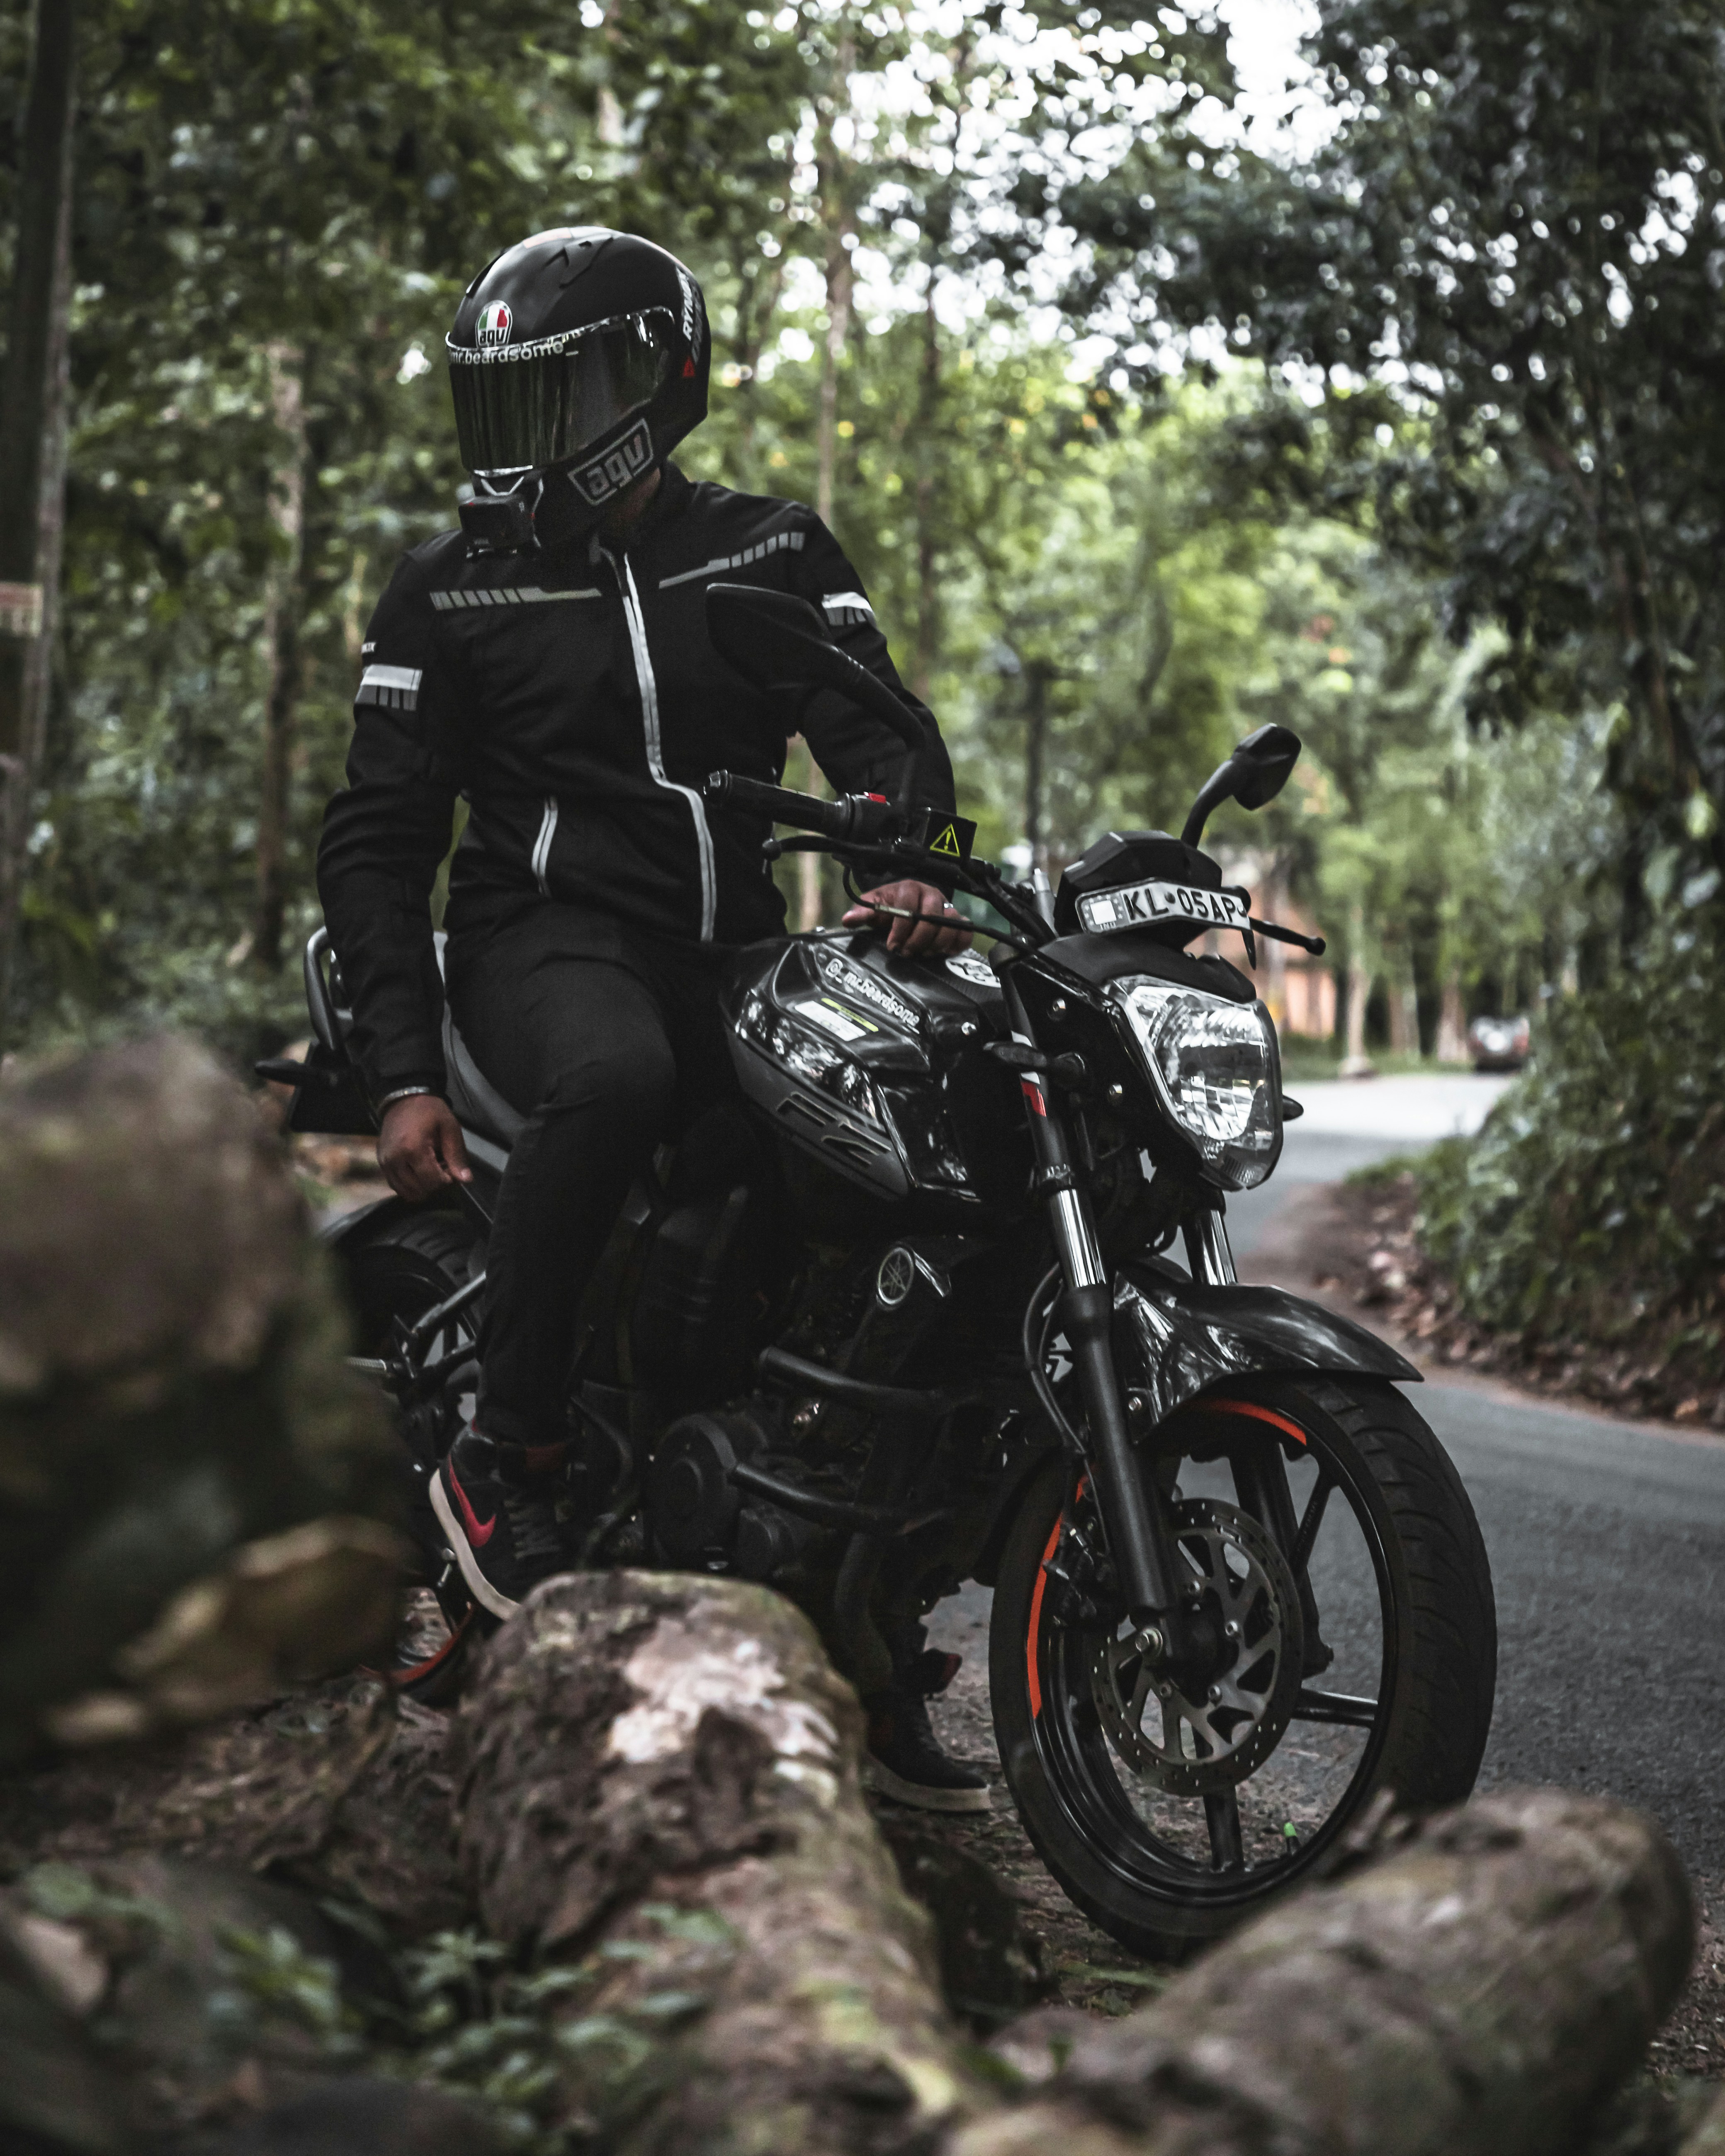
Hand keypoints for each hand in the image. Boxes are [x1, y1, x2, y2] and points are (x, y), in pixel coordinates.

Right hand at [377, 1094, 471, 1199]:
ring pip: (406, 1193)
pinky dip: (410, 1185)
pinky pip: (396, 1186)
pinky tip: (419, 1171)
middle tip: (442, 1169)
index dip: (447, 1181)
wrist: (403, 1098)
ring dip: (422, 1188)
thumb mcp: (449, 1127)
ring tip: (431, 1171)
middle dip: (435, 1186)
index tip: (451, 1168)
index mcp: (413, 1149)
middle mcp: (394, 1159)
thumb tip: (465, 1180)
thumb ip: (457, 1155)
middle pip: (419, 1191)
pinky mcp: (381, 1163)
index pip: (432, 1182)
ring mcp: (385, 1163)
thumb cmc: (429, 1111)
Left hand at [841, 878, 972, 956]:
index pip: (909, 907)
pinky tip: (944, 952)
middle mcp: (932, 895)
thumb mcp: (874, 906)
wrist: (907, 906)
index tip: (892, 945)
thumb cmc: (890, 906)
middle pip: (932, 918)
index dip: (900, 929)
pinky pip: (966, 931)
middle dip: (918, 939)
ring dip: (936, 944)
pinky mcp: (958, 921)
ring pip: (950, 925)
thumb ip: (862, 912)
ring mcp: (947, 908)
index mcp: (909, 889)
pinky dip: (957, 943)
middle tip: (907, 952)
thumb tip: (848, 919)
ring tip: (923, 953)